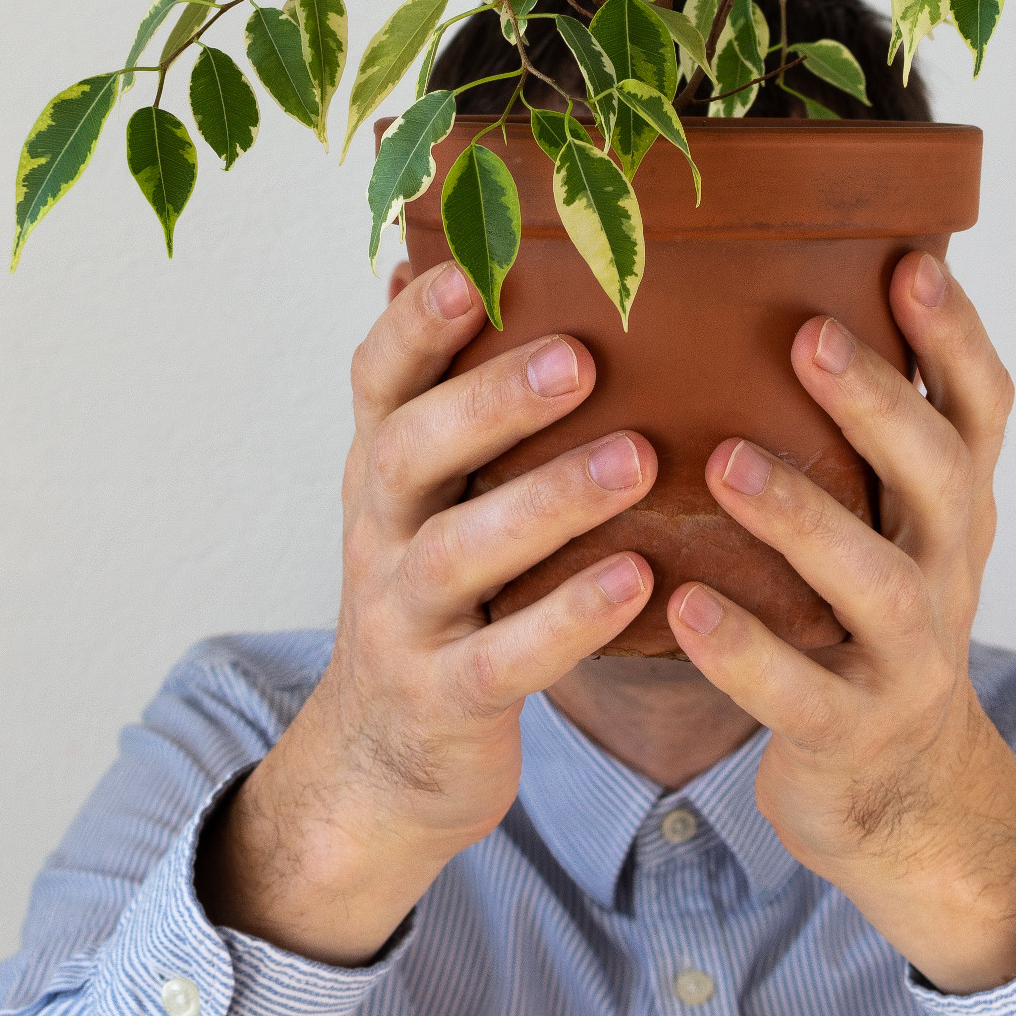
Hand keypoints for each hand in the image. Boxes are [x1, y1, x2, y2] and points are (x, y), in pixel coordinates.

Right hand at [200, 260, 656, 962]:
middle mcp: (379, 532)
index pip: (377, 380)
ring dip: (548, 501)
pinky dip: (568, 618)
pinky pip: (504, 656)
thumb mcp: (431, 495)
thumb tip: (438, 257)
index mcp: (384, 468)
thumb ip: (446, 396)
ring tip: (637, 460)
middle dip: (490, 402)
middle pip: (409, 451)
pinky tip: (637, 580)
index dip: (414, 327)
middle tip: (581, 359)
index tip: (468, 272)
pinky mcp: (443, 698)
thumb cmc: (442, 593)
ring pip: (459, 551)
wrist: (388, 758)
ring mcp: (403, 618)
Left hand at [665, 253, 1015, 993]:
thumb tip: (782, 281)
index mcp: (955, 510)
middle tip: (809, 332)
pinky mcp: (852, 731)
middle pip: (942, 478)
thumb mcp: (888, 524)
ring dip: (804, 516)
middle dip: (880, 403)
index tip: (909, 262)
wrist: (898, 790)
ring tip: (725, 461)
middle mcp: (949, 573)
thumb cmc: (864, 620)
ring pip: (876, 582)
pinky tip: (686, 605)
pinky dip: (744, 649)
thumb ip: (861, 433)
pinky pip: (801, 692)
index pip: (983, 410)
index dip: (957, 337)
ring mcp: (908, 658)